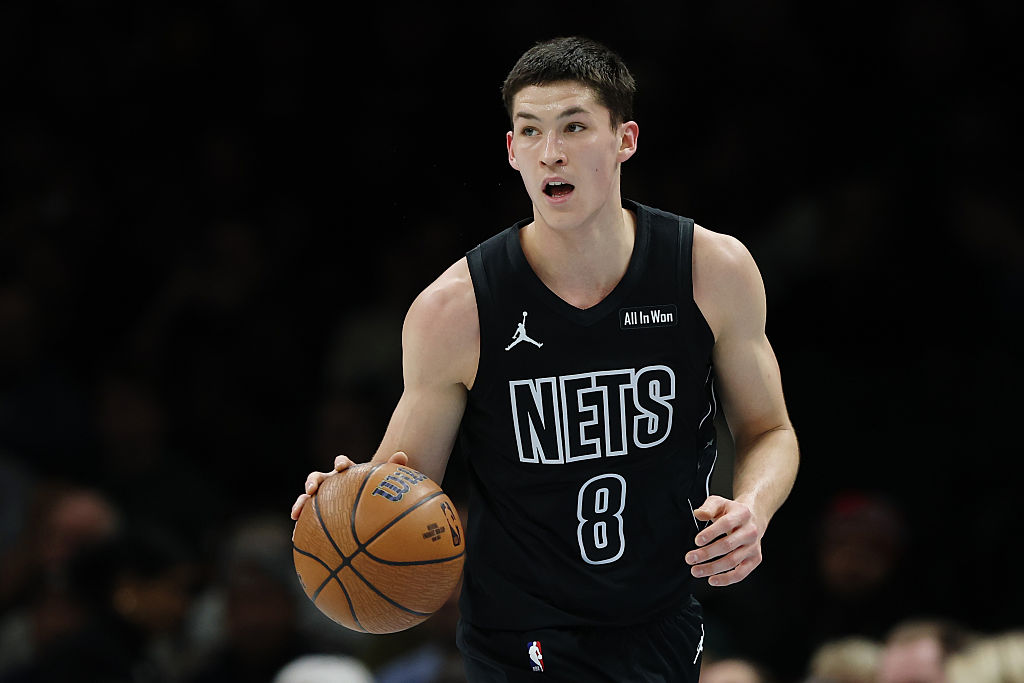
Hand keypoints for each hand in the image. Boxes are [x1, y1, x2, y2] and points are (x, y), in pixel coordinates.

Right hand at [290, 451, 408, 519]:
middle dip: (312, 481)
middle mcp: (331, 483)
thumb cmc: (376, 492)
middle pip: (317, 477)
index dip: (341, 463)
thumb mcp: (385, 482)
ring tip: (295, 514)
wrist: (367, 505)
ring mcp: (322, 499)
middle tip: (310, 489)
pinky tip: (297, 538)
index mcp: (346, 473)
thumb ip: (393, 468)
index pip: (342, 463)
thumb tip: (403, 455)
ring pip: (306, 498)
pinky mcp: (317, 515)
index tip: (342, 466)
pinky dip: (302, 527)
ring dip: (300, 503)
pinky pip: (307, 520)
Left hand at [685, 495, 763, 586]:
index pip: (726, 524)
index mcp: (742, 514)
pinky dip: (726, 579)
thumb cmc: (732, 511)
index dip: (711, 533)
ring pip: (733, 561)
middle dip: (706, 554)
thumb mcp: (720, 502)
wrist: (754, 517)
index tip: (697, 541)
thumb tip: (697, 514)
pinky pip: (741, 573)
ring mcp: (753, 547)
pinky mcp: (755, 559)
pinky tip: (712, 580)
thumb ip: (708, 507)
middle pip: (728, 545)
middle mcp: (750, 531)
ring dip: (712, 568)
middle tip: (690, 558)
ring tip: (696, 571)